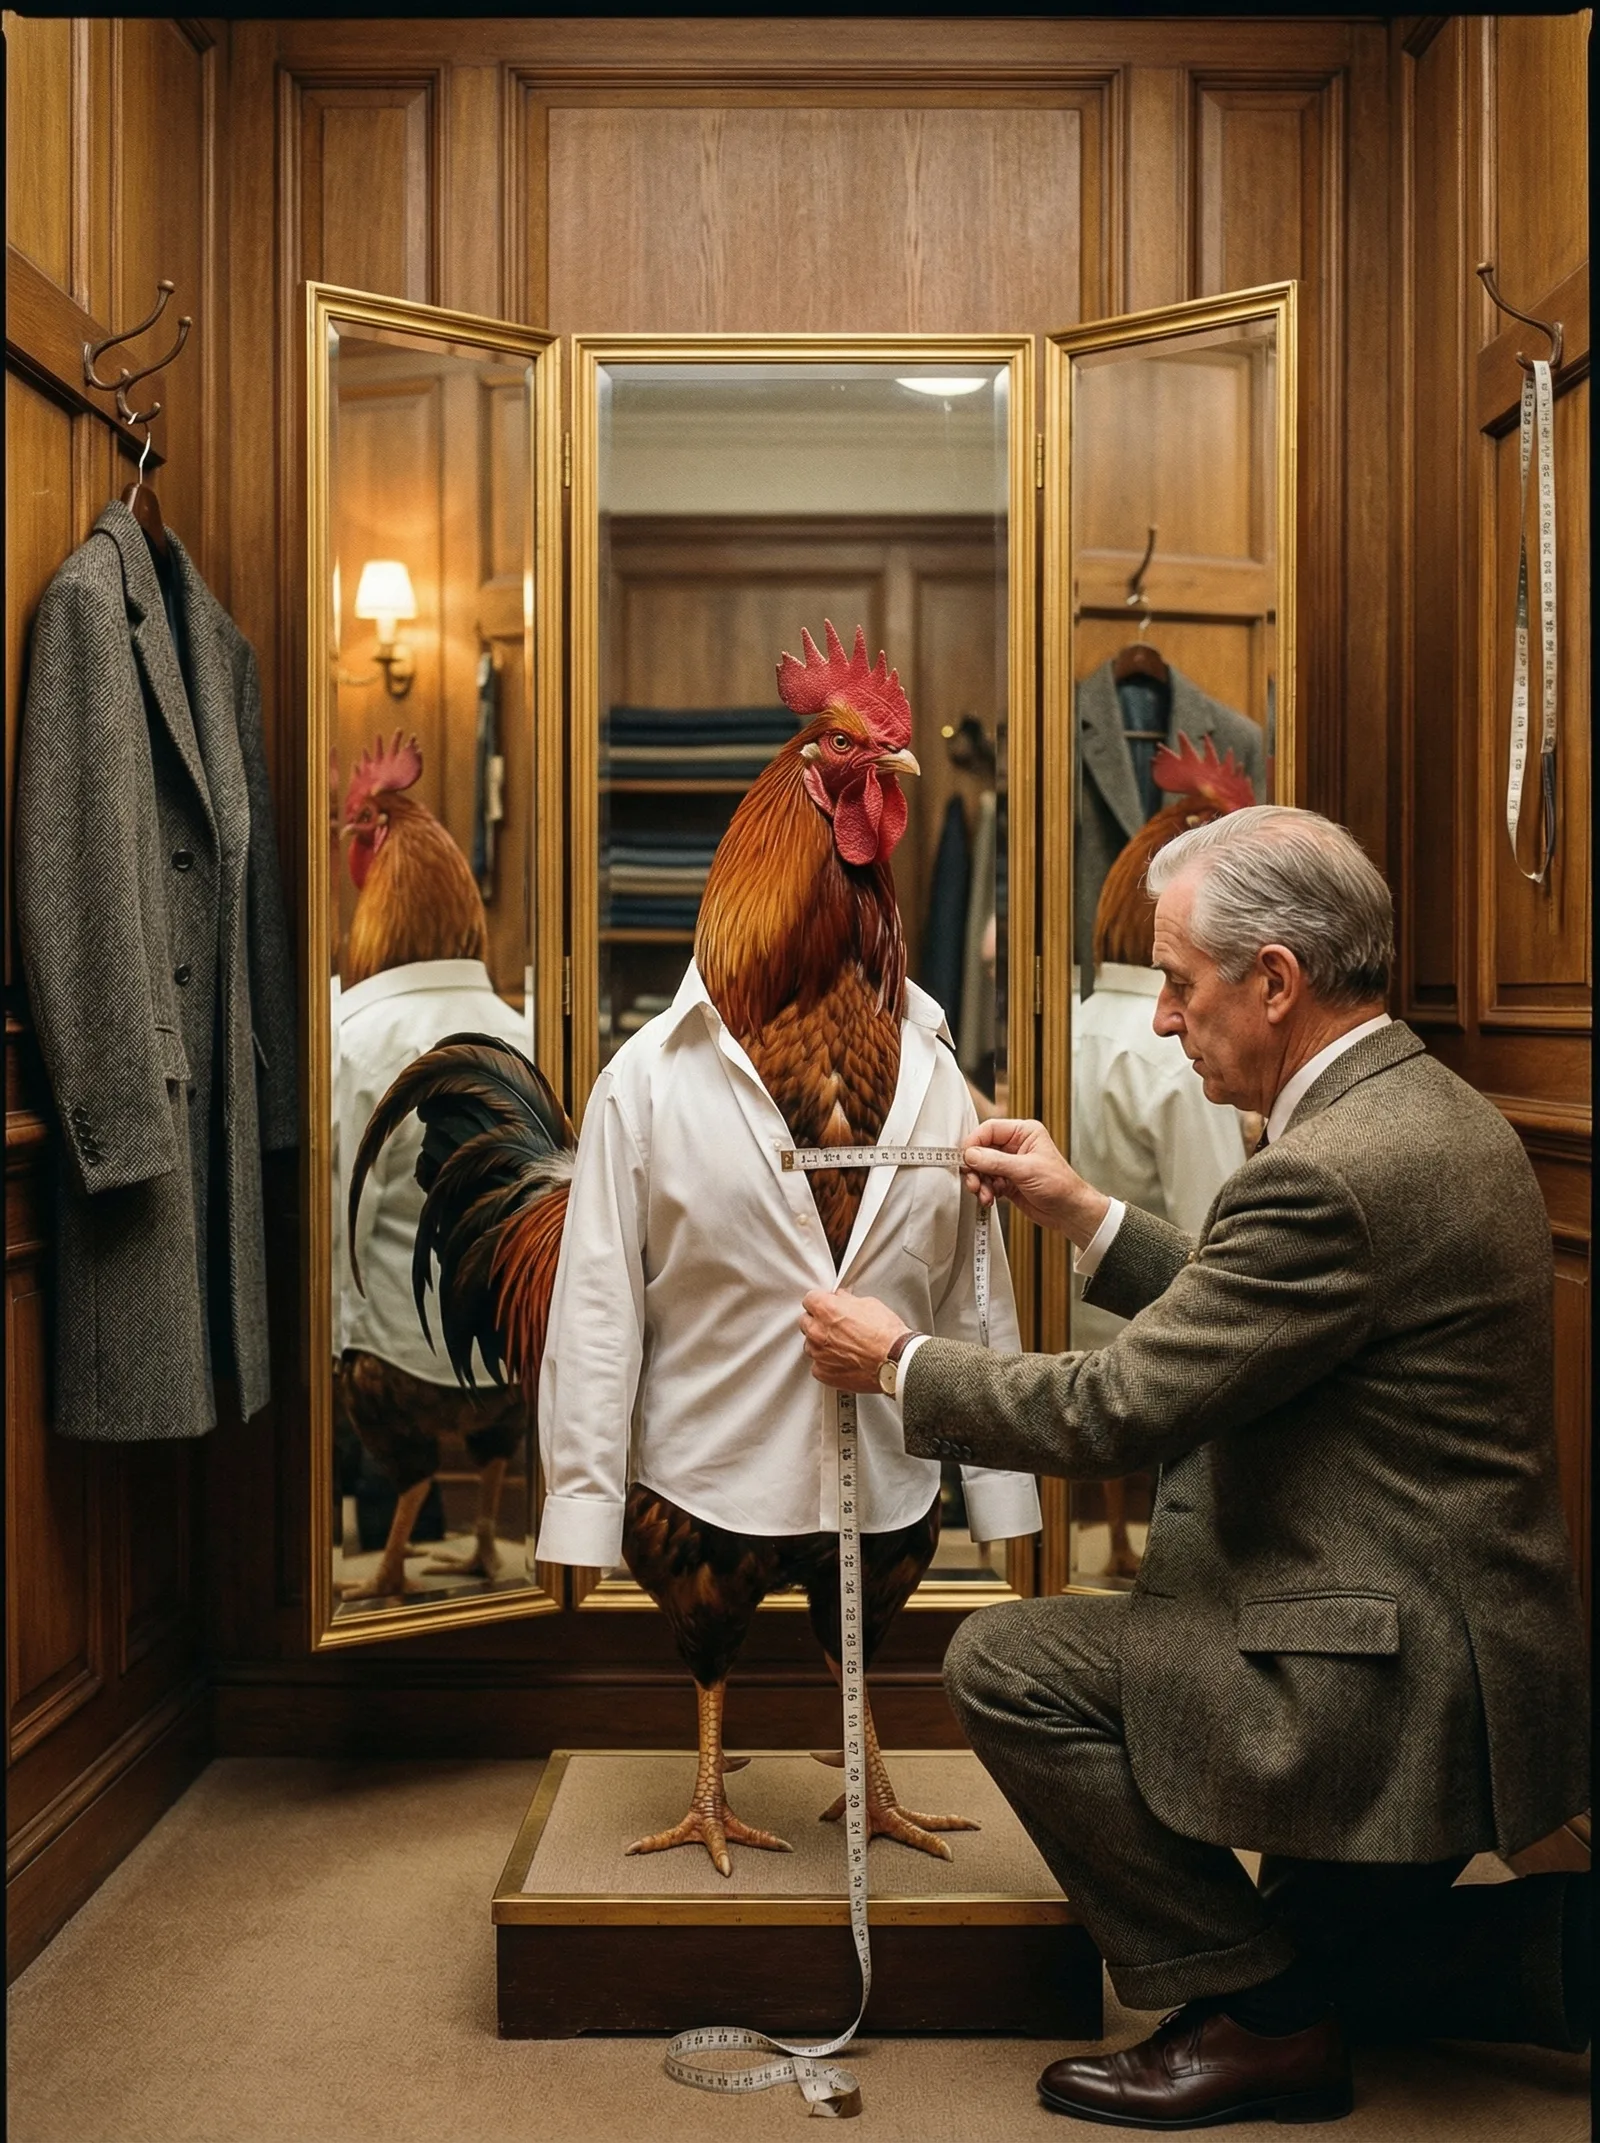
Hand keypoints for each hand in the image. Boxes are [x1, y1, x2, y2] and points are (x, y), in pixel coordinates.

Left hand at [799, 1289, 907, 1393]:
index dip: (820, 1301)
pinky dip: (827, 1363)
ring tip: (843, 1345)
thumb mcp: (869, 1304)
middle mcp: (817, 1331)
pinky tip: (843, 1360)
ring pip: (810, 1345)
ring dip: (821, 1343)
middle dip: (818, 1322)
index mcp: (826, 1310)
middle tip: (836, 1325)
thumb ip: (847, 1301)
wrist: (895, 1361)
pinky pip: (817, 1365)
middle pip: (806, 1322)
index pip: (809, 1299)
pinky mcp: (823, 1373)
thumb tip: (842, 1299)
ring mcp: (818, 1354)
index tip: (826, 1305)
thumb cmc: (886, 1336)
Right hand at [961, 1117, 1109, 1247]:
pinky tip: (990, 1198)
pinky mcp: (1007, 1181)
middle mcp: (1015, 1145)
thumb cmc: (1060, 1185)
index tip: (966, 1157)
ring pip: (982, 1167)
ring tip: (984, 1194)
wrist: (1069, 1212)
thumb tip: (971, 1154)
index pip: (990, 1129)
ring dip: (979, 1182)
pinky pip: (987, 1182)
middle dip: (975, 1167)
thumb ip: (995, 1161)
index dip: (975, 1142)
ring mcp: (1010, 1164)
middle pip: (982, 1149)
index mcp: (1024, 1132)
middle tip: (974, 1181)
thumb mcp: (1026, 1170)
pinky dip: (984, 1191)